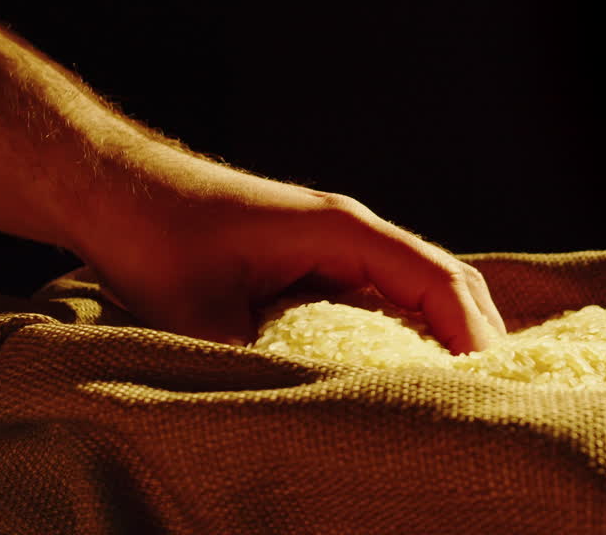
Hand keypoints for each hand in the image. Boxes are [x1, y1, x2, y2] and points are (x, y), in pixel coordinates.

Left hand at [68, 143, 505, 353]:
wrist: (114, 190)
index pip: (433, 277)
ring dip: (442, 334)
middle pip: (440, 279)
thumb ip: (258, 363)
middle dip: (473, 334)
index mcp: (340, 229)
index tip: (486, 381)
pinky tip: (402, 372)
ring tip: (460, 391)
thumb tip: (302, 414)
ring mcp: (332, 246)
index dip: (470, 330)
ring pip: (413, 289)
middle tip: (491, 396)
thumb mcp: (202, 314)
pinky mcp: (311, 263)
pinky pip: (377, 298)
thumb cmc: (156, 234)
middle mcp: (349, 232)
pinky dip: (403, 332)